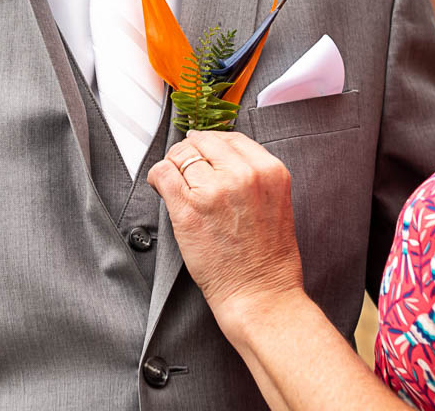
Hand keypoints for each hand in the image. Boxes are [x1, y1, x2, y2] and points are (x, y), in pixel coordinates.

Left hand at [148, 131, 305, 321]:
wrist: (260, 295)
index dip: (212, 144)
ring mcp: (214, 191)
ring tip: (176, 182)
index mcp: (269, 171)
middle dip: (191, 152)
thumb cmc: (268, 258)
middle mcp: (243, 175)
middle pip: (204, 142)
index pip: (231, 138)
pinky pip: (163, 173)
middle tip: (185, 166)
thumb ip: (254, 176)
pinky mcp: (188, 209)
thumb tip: (219, 157)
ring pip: (181, 155)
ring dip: (175, 166)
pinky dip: (158, 176)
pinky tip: (161, 186)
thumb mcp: (276, 202)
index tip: (203, 150)